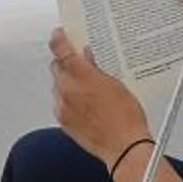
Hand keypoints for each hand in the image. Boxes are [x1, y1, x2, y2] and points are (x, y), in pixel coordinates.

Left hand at [49, 29, 153, 167]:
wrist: (123, 147)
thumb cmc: (125, 117)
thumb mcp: (117, 83)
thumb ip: (97, 67)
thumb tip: (88, 56)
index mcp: (82, 75)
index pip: (61, 48)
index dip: (58, 38)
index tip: (59, 34)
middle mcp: (67, 89)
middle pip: (57, 67)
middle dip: (65, 62)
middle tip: (78, 61)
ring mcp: (63, 106)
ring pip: (57, 86)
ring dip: (67, 82)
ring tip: (87, 88)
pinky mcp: (63, 121)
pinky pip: (59, 103)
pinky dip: (67, 99)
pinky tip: (84, 104)